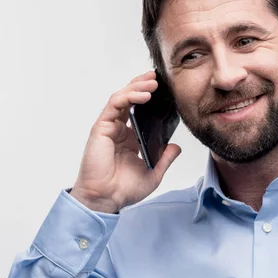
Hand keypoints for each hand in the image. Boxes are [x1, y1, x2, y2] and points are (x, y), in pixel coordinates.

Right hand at [70, 71, 180, 212]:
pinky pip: (114, 105)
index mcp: (130, 138)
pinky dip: (128, 96)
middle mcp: (119, 130)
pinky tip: (142, 95)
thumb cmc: (123, 189)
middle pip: (130, 99)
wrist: (106, 199)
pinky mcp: (101, 128)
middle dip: (142, 85)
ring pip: (122, 98)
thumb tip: (176, 147)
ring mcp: (109, 127)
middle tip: (157, 78)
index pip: (139, 111)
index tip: (163, 89)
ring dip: (137, 87)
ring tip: (152, 83)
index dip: (148, 98)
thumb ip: (165, 159)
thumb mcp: (153, 173)